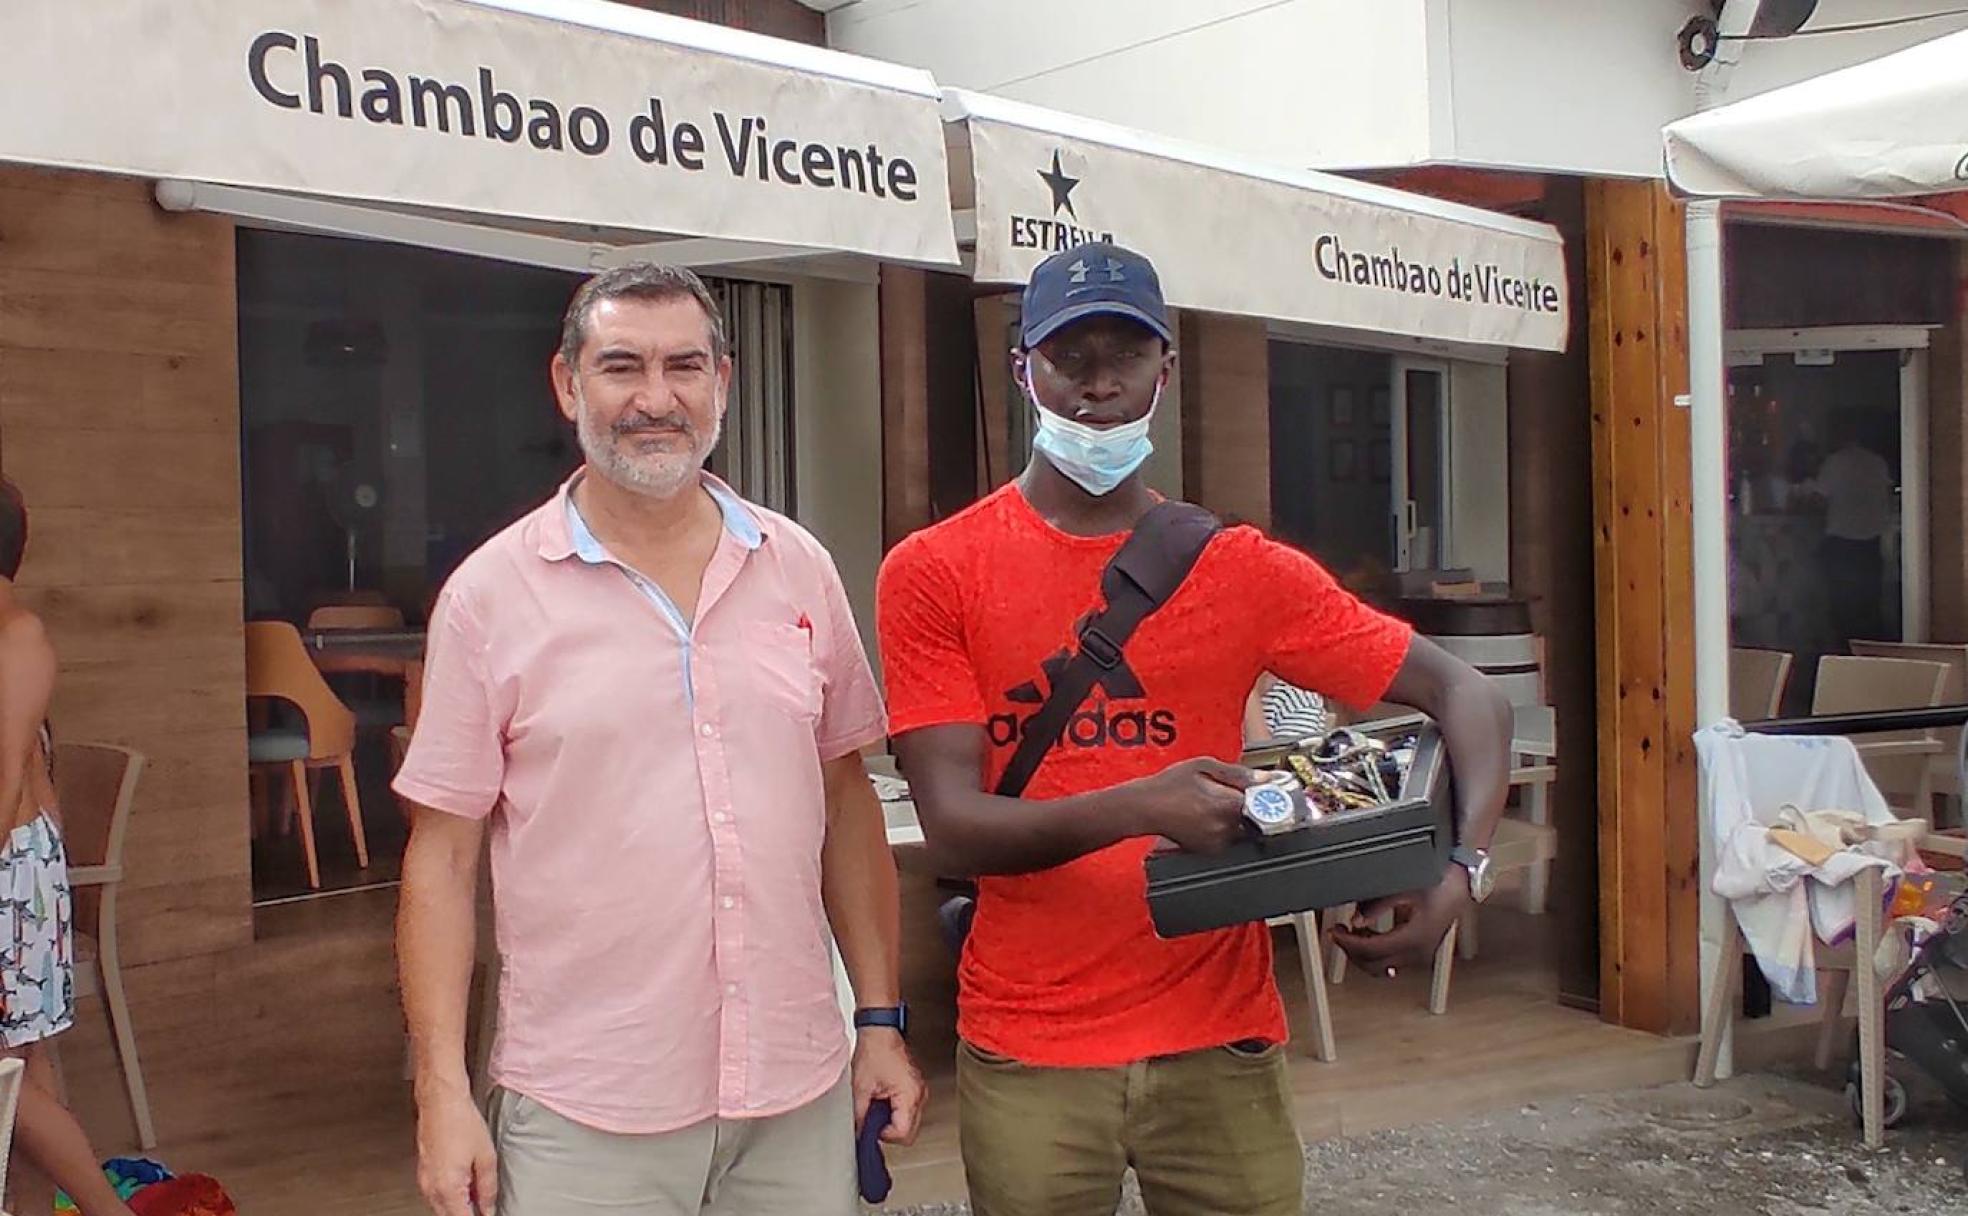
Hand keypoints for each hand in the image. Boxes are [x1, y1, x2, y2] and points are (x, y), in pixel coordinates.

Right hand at [416, 1083, 497, 1215]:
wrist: (441, 1101)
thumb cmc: (460, 1121)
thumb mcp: (486, 1157)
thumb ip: (488, 1189)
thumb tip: (489, 1208)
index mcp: (448, 1188)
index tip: (487, 1215)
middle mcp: (431, 1188)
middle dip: (467, 1214)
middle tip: (484, 1206)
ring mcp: (424, 1182)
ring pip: (441, 1208)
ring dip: (458, 1207)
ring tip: (476, 1194)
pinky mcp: (422, 1174)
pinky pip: (435, 1195)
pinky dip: (449, 1196)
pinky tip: (463, 1185)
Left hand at [852, 1030, 925, 1145]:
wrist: (880, 1031)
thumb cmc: (874, 1051)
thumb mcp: (861, 1088)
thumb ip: (860, 1116)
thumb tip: (860, 1133)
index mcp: (909, 1095)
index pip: (903, 1134)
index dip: (884, 1135)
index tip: (872, 1128)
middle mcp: (919, 1094)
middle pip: (910, 1132)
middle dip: (890, 1130)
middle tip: (874, 1119)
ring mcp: (920, 1090)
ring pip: (911, 1122)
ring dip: (894, 1121)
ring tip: (878, 1105)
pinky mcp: (916, 1087)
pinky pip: (910, 1109)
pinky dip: (897, 1111)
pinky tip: (884, 1100)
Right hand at [1130, 757, 1261, 853]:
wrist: (1144, 808)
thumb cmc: (1168, 785)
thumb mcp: (1203, 766)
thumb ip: (1238, 773)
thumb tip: (1265, 779)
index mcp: (1227, 806)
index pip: (1263, 804)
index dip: (1261, 794)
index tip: (1260, 790)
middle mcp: (1225, 829)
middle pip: (1254, 818)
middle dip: (1247, 806)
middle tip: (1225, 793)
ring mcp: (1217, 843)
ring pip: (1241, 830)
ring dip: (1234, 817)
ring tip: (1210, 804)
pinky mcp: (1209, 851)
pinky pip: (1227, 838)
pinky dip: (1222, 828)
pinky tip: (1204, 815)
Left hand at [1329, 867, 1471, 977]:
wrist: (1462, 884)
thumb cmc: (1440, 884)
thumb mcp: (1404, 888)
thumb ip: (1377, 905)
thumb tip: (1356, 919)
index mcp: (1413, 938)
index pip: (1371, 950)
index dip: (1348, 943)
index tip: (1335, 932)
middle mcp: (1417, 952)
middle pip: (1374, 965)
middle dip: (1351, 951)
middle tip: (1338, 933)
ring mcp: (1420, 954)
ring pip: (1382, 967)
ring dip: (1362, 954)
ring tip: (1350, 934)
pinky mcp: (1420, 951)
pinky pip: (1392, 961)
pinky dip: (1376, 953)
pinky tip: (1368, 935)